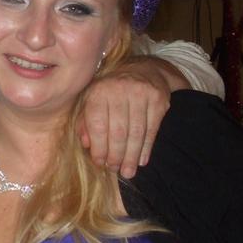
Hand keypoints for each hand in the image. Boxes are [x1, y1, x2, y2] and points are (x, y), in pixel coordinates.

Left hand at [80, 56, 188, 177]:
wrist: (143, 70)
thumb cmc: (110, 91)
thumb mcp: (92, 100)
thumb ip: (84, 121)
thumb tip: (86, 145)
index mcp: (98, 91)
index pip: (97, 125)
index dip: (99, 147)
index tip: (100, 163)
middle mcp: (118, 90)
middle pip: (118, 132)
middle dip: (116, 155)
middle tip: (116, 170)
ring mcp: (140, 93)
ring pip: (136, 133)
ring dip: (131, 156)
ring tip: (128, 171)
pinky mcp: (158, 99)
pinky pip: (152, 129)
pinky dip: (146, 148)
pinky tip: (142, 160)